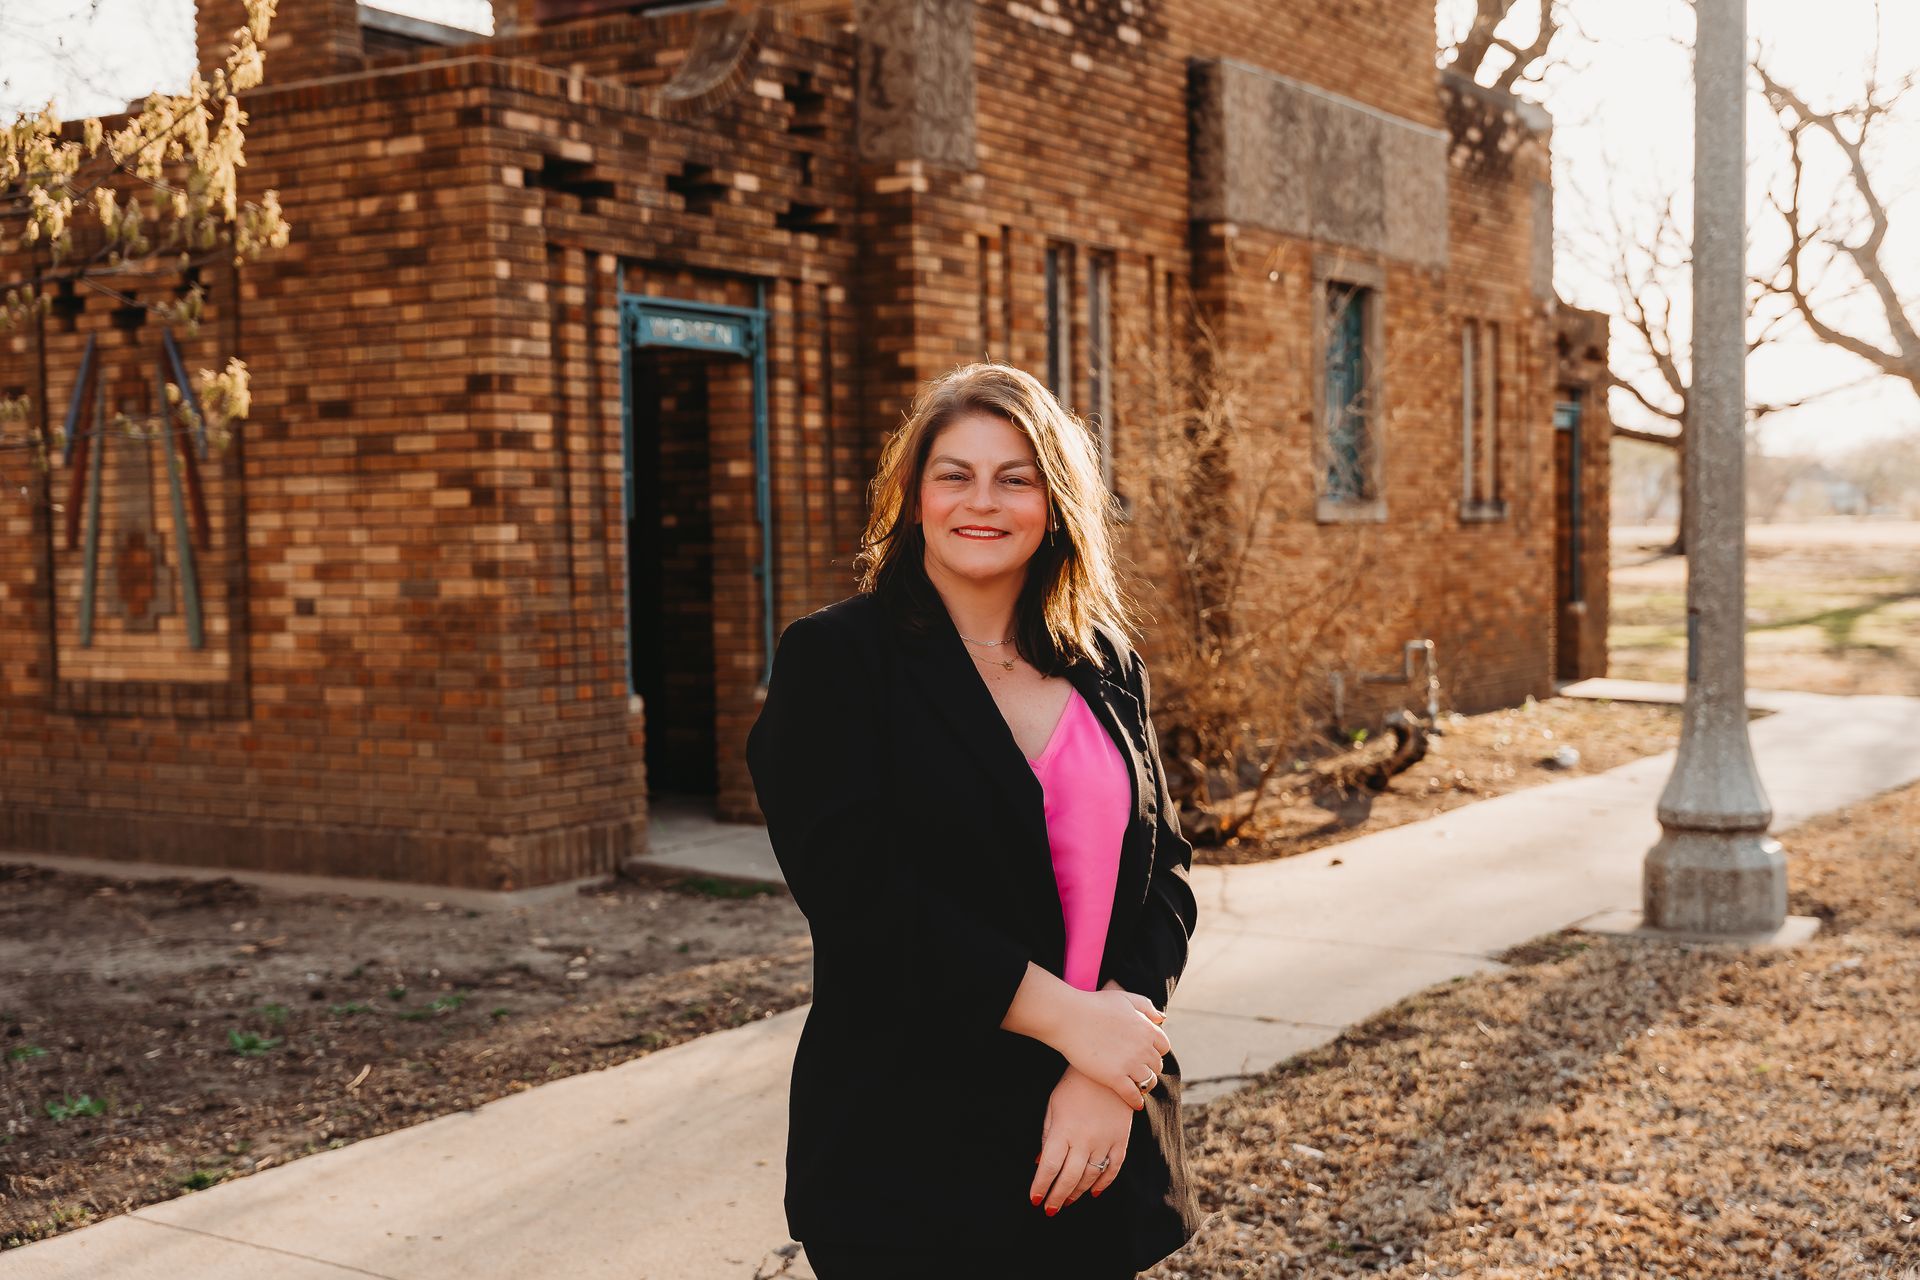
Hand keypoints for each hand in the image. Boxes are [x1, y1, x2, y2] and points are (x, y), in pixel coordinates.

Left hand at [1030, 1065, 1132, 1214]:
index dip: (1041, 1186)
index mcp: (1064, 1130)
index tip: (1034, 1200)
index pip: (1050, 1167)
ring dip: (1077, 1193)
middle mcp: (1084, 1139)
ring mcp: (1105, 1141)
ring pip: (1090, 1177)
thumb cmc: (1073, 1086)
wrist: (1106, 1070)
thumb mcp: (1053, 1106)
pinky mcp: (1120, 1140)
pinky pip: (1113, 1168)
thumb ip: (1047, 1136)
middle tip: (1049, 1210)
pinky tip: (1094, 1193)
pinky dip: (1104, 1183)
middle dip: (1057, 1197)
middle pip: (1069, 1177)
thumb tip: (1040, 1163)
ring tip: (1066, 1202)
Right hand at [1053, 985, 1170, 1109]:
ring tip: (1138, 1087)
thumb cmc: (1094, 1005)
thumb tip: (1162, 1018)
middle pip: (1157, 1065)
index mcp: (1147, 1029)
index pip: (1163, 1047)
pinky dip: (1136, 1101)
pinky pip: (1133, 1095)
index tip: (1146, 1054)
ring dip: (1145, 1085)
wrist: (1069, 1017)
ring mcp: (1130, 1064)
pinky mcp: (1115, 1078)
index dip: (1156, 1051)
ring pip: (1148, 1081)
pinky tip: (1134, 1104)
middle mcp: (1143, 1048)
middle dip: (1150, 1067)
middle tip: (1140, 1071)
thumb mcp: (1124, 997)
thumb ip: (1145, 1006)